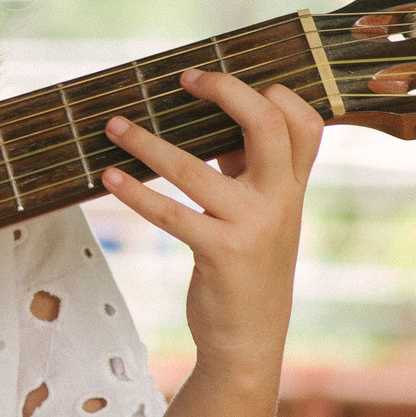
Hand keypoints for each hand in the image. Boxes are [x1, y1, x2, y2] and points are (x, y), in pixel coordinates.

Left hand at [98, 68, 321, 382]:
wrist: (250, 338)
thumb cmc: (247, 267)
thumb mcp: (261, 215)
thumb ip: (247, 170)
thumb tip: (214, 119)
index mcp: (294, 186)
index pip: (306, 122)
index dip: (273, 93)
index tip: (220, 81)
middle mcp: (281, 200)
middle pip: (269, 125)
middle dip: (226, 91)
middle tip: (184, 78)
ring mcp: (253, 225)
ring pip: (194, 168)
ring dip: (146, 143)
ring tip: (113, 125)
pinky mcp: (221, 252)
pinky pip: (170, 212)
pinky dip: (135, 192)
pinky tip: (110, 178)